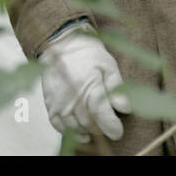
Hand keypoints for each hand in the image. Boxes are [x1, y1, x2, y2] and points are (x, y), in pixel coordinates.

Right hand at [39, 25, 131, 141]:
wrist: (62, 43)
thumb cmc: (89, 54)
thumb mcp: (108, 66)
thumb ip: (116, 88)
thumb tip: (125, 108)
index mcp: (90, 87)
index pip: (103, 116)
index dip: (112, 127)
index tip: (118, 132)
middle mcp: (73, 97)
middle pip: (90, 124)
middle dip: (101, 128)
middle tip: (108, 124)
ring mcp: (60, 102)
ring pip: (76, 127)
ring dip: (88, 130)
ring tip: (96, 126)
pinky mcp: (50, 103)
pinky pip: (59, 125)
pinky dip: (70, 131)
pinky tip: (81, 132)